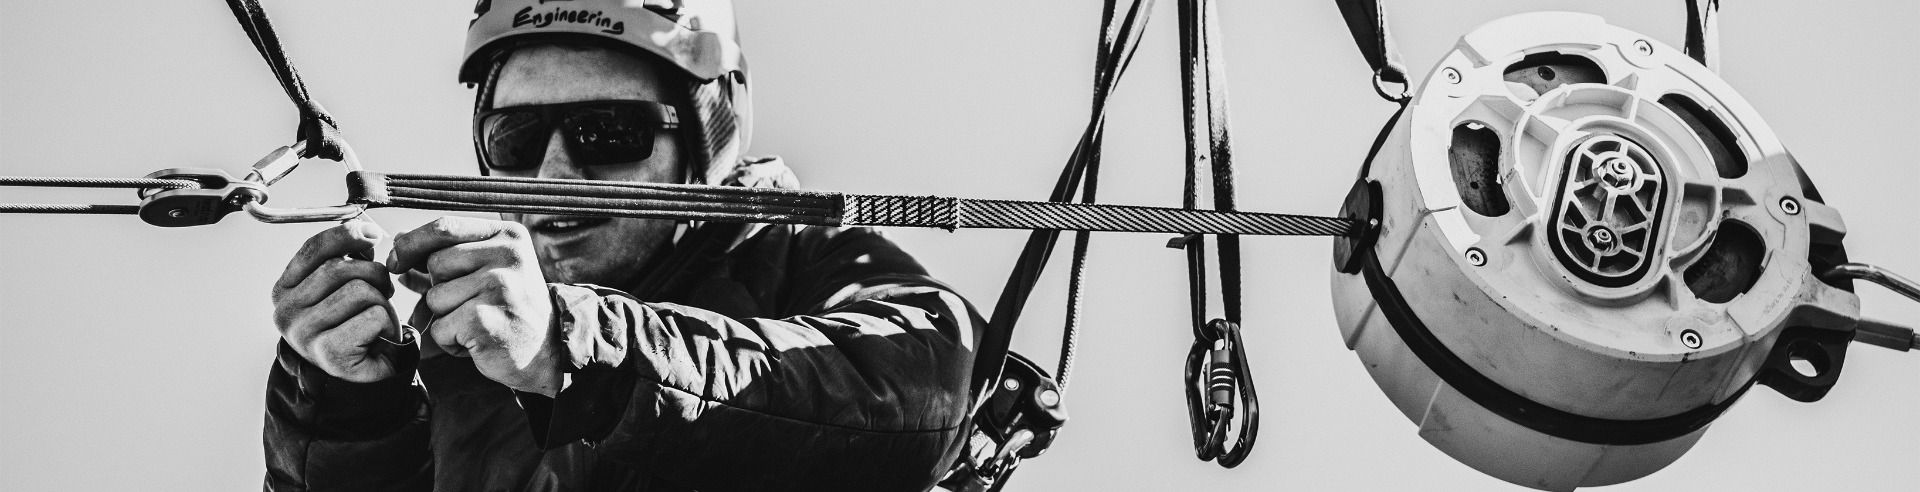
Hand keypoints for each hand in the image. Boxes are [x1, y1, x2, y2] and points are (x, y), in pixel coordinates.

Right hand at [271, 220, 405, 382]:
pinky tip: (380, 336)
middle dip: (375, 275)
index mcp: (284, 288)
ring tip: (378, 318)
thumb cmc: (352, 324)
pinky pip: (372, 316)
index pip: (315, 248)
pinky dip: (387, 323)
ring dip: (383, 302)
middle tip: (383, 292)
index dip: (348, 234)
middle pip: (342, 269)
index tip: (374, 235)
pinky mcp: (328, 352)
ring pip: (360, 291)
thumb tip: (367, 231)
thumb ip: (346, 257)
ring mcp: (303, 333)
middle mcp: (286, 311)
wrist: (358, 376)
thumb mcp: (342, 286)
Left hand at [387, 217, 560, 395]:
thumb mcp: (488, 268)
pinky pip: (439, 328)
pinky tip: (475, 342)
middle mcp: (508, 256)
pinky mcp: (486, 321)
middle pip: (436, 264)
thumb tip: (399, 239)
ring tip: (474, 323)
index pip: (444, 227)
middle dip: (437, 288)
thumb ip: (448, 251)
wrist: (546, 351)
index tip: (395, 262)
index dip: (412, 244)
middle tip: (467, 305)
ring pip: (435, 298)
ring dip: (444, 317)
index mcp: (508, 235)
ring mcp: (500, 288)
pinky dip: (449, 340)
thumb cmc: (509, 306)